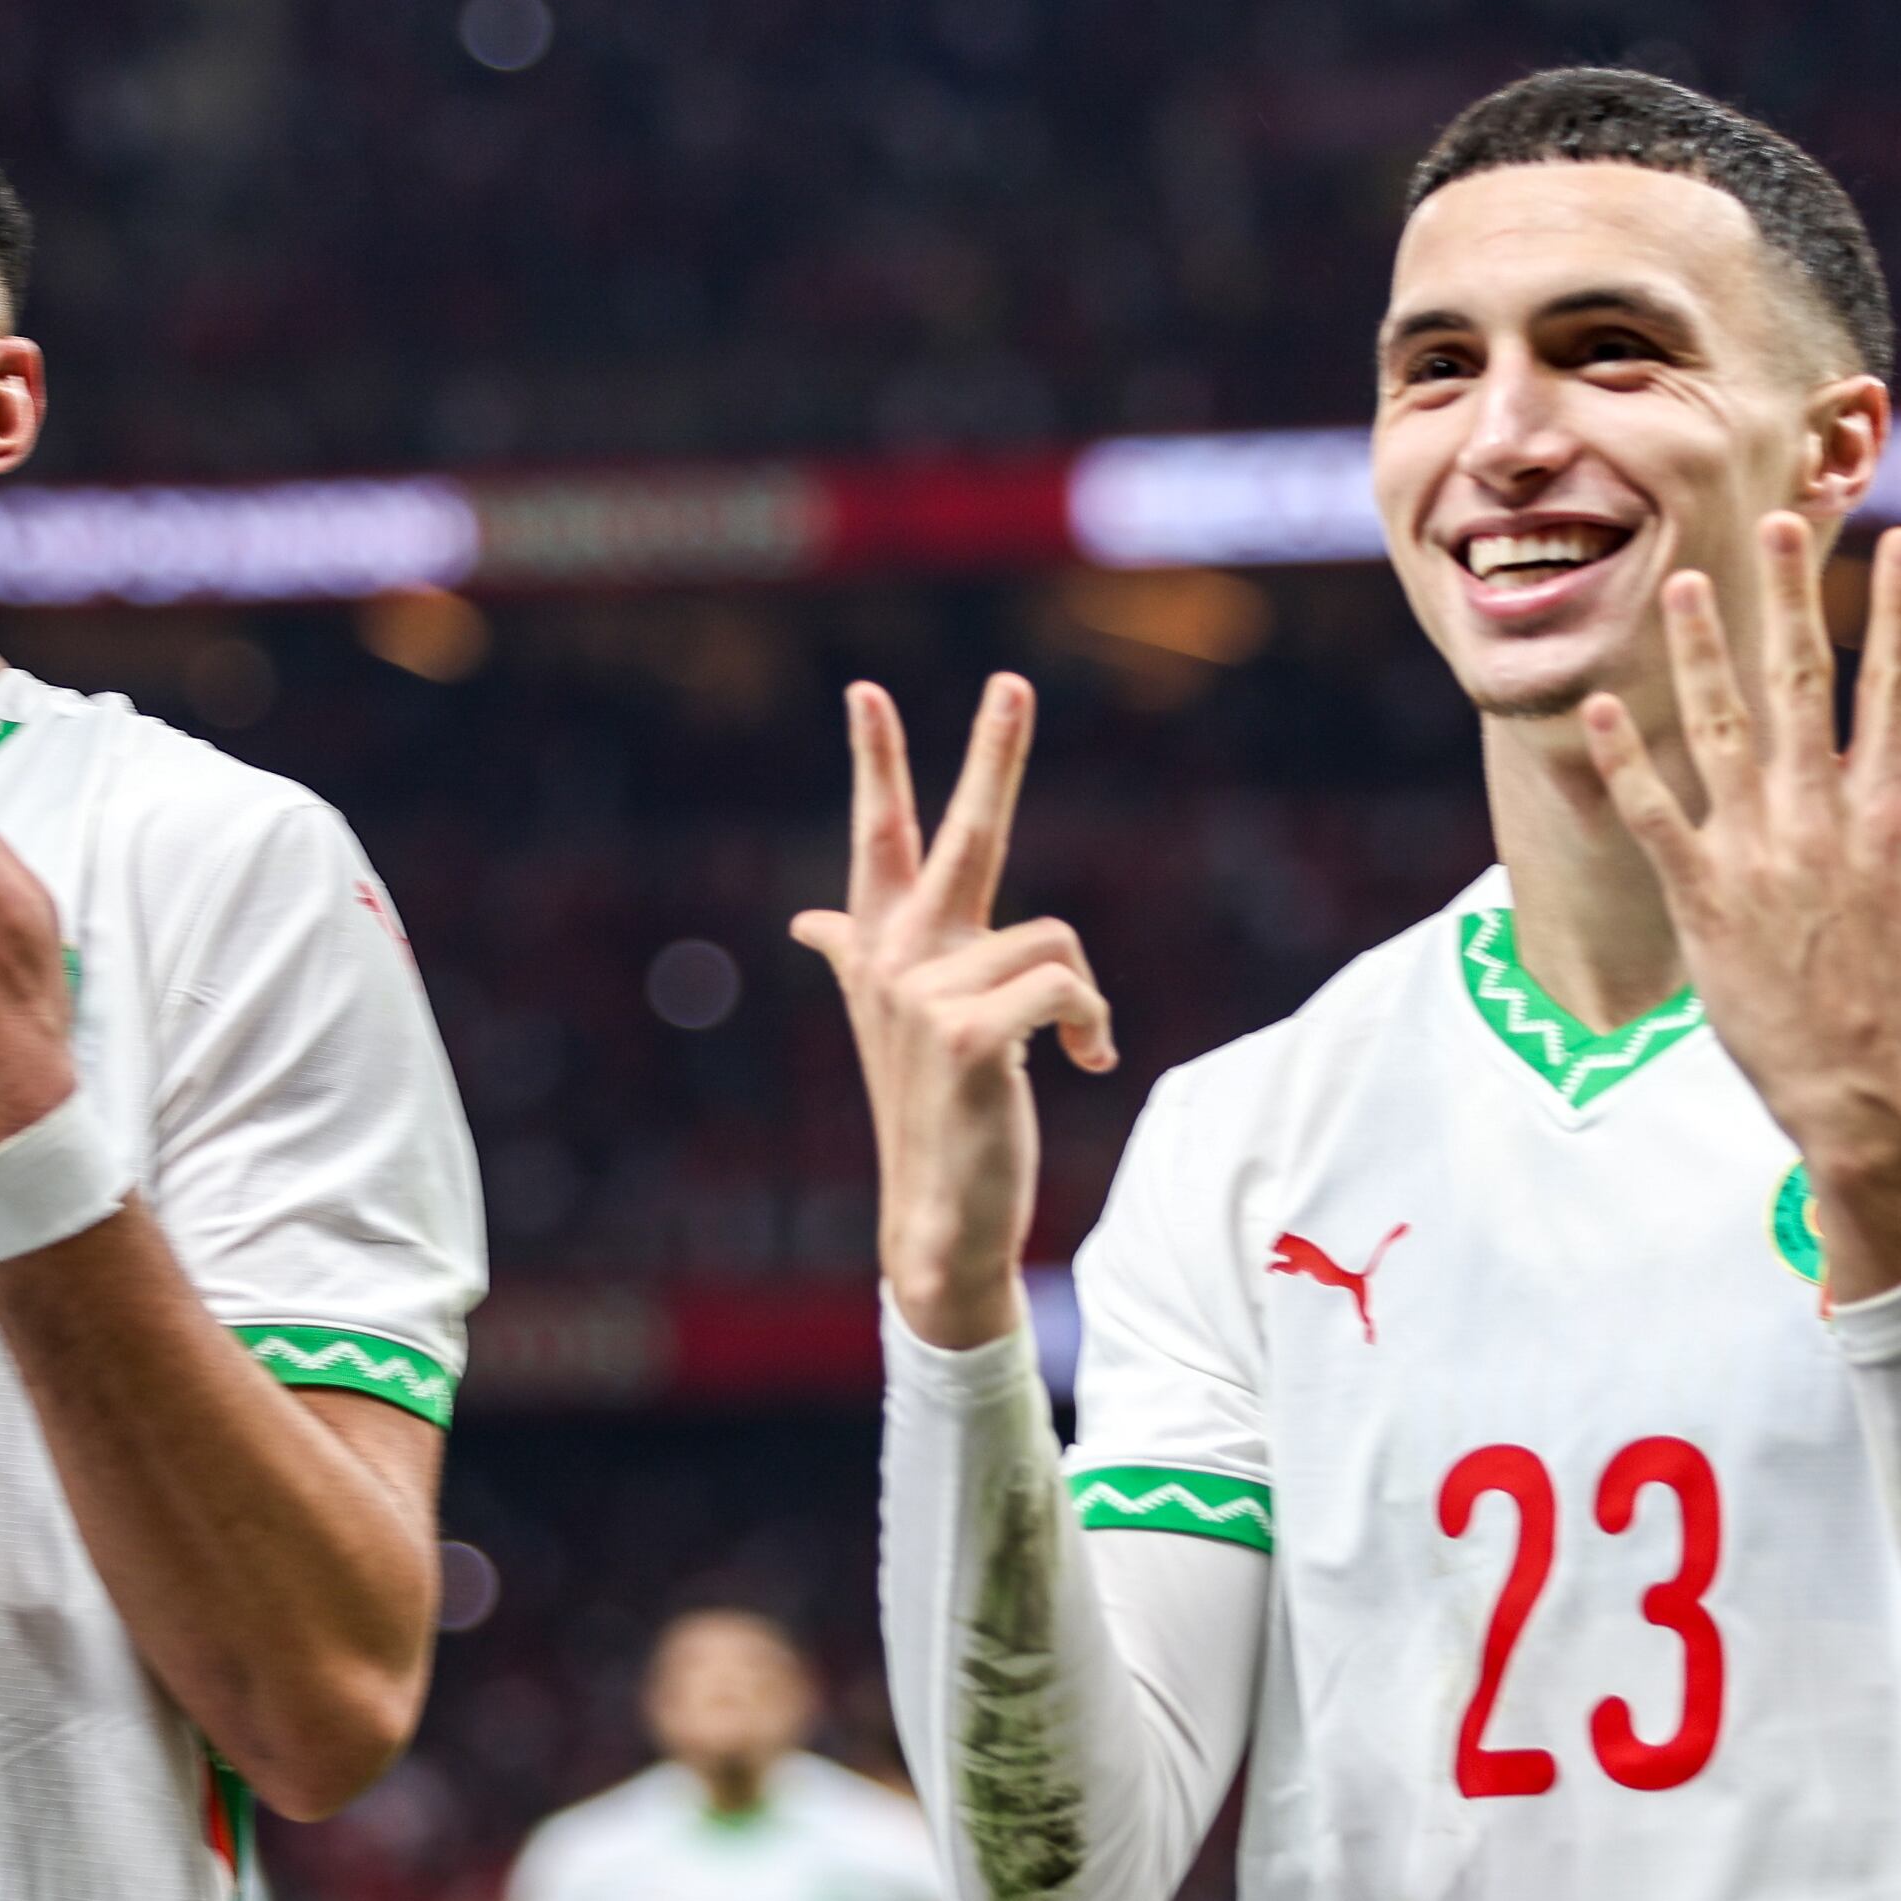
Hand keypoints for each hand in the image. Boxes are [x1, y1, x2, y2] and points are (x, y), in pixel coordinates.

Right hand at [790, 677, 1110, 1351]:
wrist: (938, 1218)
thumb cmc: (936, 1115)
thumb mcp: (897, 1025)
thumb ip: (856, 956)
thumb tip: (809, 923)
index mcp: (883, 950)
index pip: (877, 837)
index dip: (875, 761)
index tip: (867, 691)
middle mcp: (896, 960)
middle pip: (962, 834)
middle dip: (991, 752)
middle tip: (1012, 682)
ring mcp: (926, 994)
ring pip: (1055, 939)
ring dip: (1082, 998)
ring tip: (1067, 1048)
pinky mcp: (971, 1032)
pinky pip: (1068, 985)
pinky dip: (1091, 1025)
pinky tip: (1079, 1065)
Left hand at [1576, 521, 1900, 1302]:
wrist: (1864, 1087)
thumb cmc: (1883, 1004)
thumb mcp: (1898, 899)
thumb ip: (1871, 830)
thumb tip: (1865, 782)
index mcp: (1888, 812)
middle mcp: (1824, 816)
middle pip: (1804, 682)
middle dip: (1791, 596)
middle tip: (1778, 519)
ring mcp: (1762, 850)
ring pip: (1723, 727)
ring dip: (1701, 650)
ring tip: (1679, 582)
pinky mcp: (1705, 897)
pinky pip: (1656, 813)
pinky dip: (1625, 760)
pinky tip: (1600, 708)